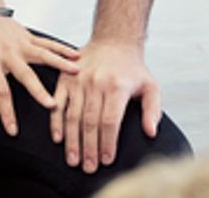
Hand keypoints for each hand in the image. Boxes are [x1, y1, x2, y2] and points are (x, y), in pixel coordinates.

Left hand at [0, 16, 78, 135]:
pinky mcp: (28, 35)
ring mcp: (21, 43)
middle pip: (26, 75)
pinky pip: (47, 43)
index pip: (0, 91)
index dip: (6, 112)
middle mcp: (9, 53)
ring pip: (43, 55)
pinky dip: (61, 49)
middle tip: (51, 105)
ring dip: (60, 64)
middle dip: (39, 92)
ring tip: (75, 73)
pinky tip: (75, 55)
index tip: (12, 129)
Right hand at [51, 38, 160, 173]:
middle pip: (90, 122)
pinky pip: (58, 104)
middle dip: (89, 148)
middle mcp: (96, 82)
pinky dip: (56, 123)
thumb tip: (151, 132)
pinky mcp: (65, 79)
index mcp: (117, 85)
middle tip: (89, 167)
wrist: (114, 41)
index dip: (108, 143)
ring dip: (72, 141)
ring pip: (73, 116)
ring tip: (74, 160)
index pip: (110, 121)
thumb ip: (152, 110)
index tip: (107, 160)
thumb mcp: (150, 86)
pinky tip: (59, 139)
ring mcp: (78, 80)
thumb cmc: (132, 68)